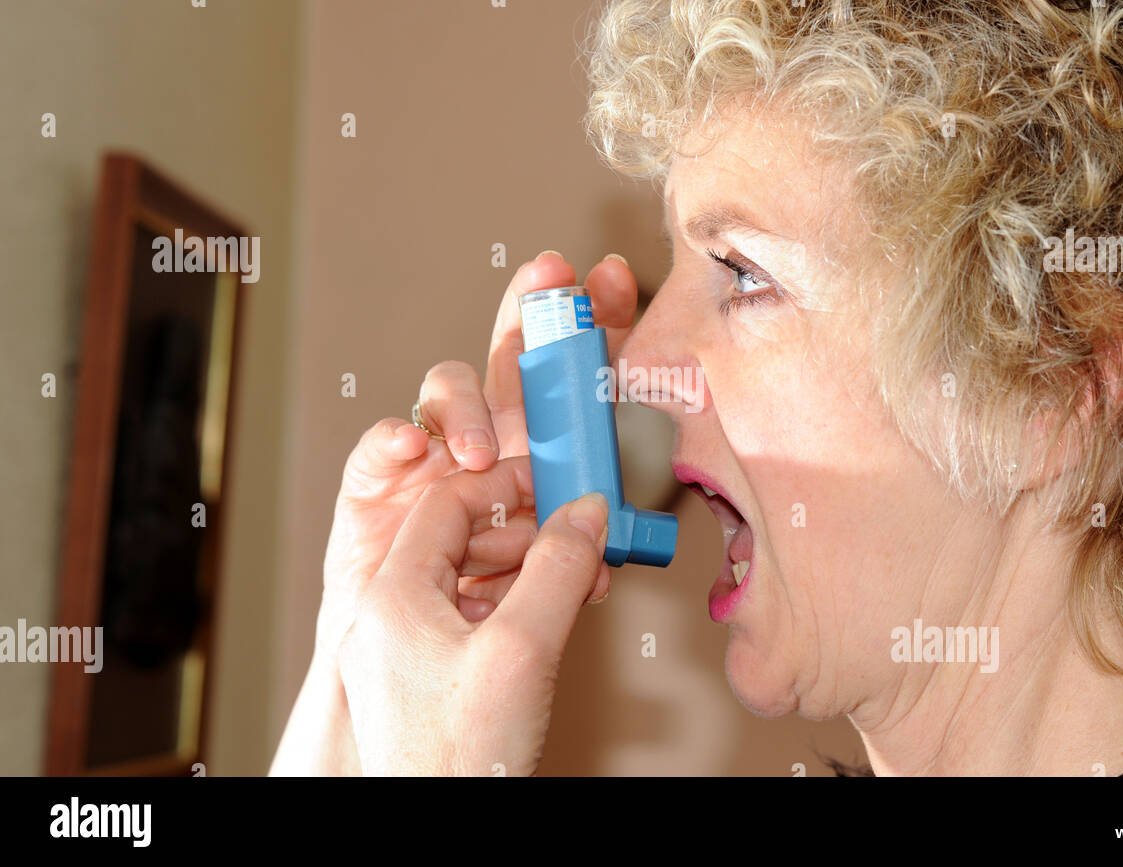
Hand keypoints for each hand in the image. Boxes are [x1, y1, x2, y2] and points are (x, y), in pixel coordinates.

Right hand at [271, 251, 639, 774]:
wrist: (417, 666)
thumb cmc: (489, 615)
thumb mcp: (547, 576)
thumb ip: (573, 552)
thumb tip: (604, 549)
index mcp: (542, 450)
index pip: (574, 374)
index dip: (595, 320)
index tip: (617, 279)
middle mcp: (490, 437)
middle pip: (510, 353)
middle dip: (531, 307)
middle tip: (552, 276)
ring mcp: (432, 451)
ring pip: (448, 390)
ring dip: (468, 408)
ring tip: (480, 454)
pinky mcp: (377, 478)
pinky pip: (382, 443)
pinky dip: (394, 439)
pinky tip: (413, 449)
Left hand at [337, 457, 608, 775]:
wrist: (437, 830)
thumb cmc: (459, 759)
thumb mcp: (524, 649)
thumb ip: (557, 569)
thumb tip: (584, 512)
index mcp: (391, 597)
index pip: (446, 503)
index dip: (505, 486)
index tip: (555, 484)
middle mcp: (384, 619)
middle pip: (456, 539)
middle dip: (525, 533)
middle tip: (578, 538)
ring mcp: (397, 653)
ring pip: (465, 581)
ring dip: (524, 572)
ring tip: (577, 582)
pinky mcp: (417, 683)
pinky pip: (464, 621)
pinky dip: (510, 610)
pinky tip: (550, 620)